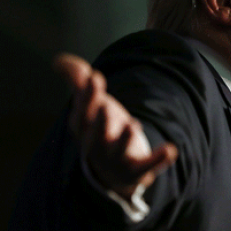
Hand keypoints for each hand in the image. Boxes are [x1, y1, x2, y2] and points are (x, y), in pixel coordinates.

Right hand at [53, 53, 177, 199]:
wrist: (114, 169)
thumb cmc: (101, 128)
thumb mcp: (91, 105)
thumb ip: (78, 81)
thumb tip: (59, 60)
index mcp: (84, 130)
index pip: (82, 114)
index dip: (87, 96)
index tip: (94, 76)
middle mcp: (96, 146)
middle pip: (96, 135)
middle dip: (100, 123)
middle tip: (105, 106)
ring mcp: (116, 160)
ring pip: (118, 152)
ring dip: (124, 140)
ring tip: (133, 124)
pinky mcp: (136, 170)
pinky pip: (147, 167)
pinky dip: (158, 160)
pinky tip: (171, 150)